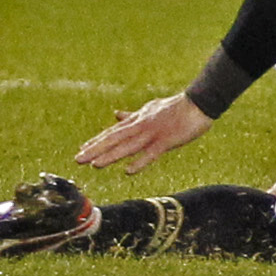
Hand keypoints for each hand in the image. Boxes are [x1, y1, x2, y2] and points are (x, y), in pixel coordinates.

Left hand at [75, 92, 212, 176]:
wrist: (197, 104)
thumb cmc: (174, 107)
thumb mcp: (149, 109)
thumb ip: (132, 115)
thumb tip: (116, 115)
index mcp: (137, 120)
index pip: (113, 132)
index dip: (97, 141)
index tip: (82, 149)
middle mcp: (140, 126)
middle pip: (114, 140)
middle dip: (95, 150)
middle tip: (78, 159)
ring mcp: (152, 134)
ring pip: (127, 147)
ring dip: (110, 156)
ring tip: (94, 164)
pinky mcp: (166, 141)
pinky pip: (151, 154)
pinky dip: (139, 162)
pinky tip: (127, 171)